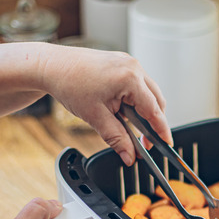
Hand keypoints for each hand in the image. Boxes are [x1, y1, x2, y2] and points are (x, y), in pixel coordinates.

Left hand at [39, 45, 172, 165]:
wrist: (51, 66)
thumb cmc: (69, 84)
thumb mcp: (95, 117)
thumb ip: (117, 138)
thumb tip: (130, 156)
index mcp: (130, 78)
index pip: (154, 109)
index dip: (161, 129)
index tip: (167, 143)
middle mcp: (133, 67)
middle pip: (156, 100)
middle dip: (154, 121)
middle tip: (145, 142)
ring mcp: (128, 62)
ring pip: (148, 91)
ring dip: (144, 109)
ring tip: (131, 126)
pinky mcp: (121, 62)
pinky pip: (137, 83)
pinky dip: (135, 99)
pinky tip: (123, 110)